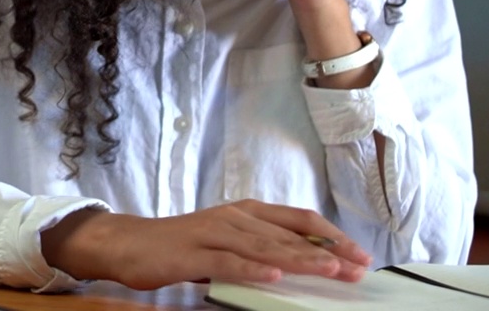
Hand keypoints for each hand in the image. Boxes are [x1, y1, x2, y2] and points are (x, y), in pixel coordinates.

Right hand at [41, 200, 371, 290]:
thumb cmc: (182, 244)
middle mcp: (234, 217)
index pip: (299, 219)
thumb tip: (306, 260)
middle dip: (326, 251)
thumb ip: (262, 247)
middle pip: (288, 234)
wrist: (129, 243)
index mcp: (246, 212)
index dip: (331, 235)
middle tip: (357, 267)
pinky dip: (251, 269)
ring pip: (263, 246)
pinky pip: (226, 262)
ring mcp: (212, 233)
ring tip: (329, 269)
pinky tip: (272, 276)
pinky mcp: (192, 253)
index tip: (359, 254)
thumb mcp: (228, 240)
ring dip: (299, 259)